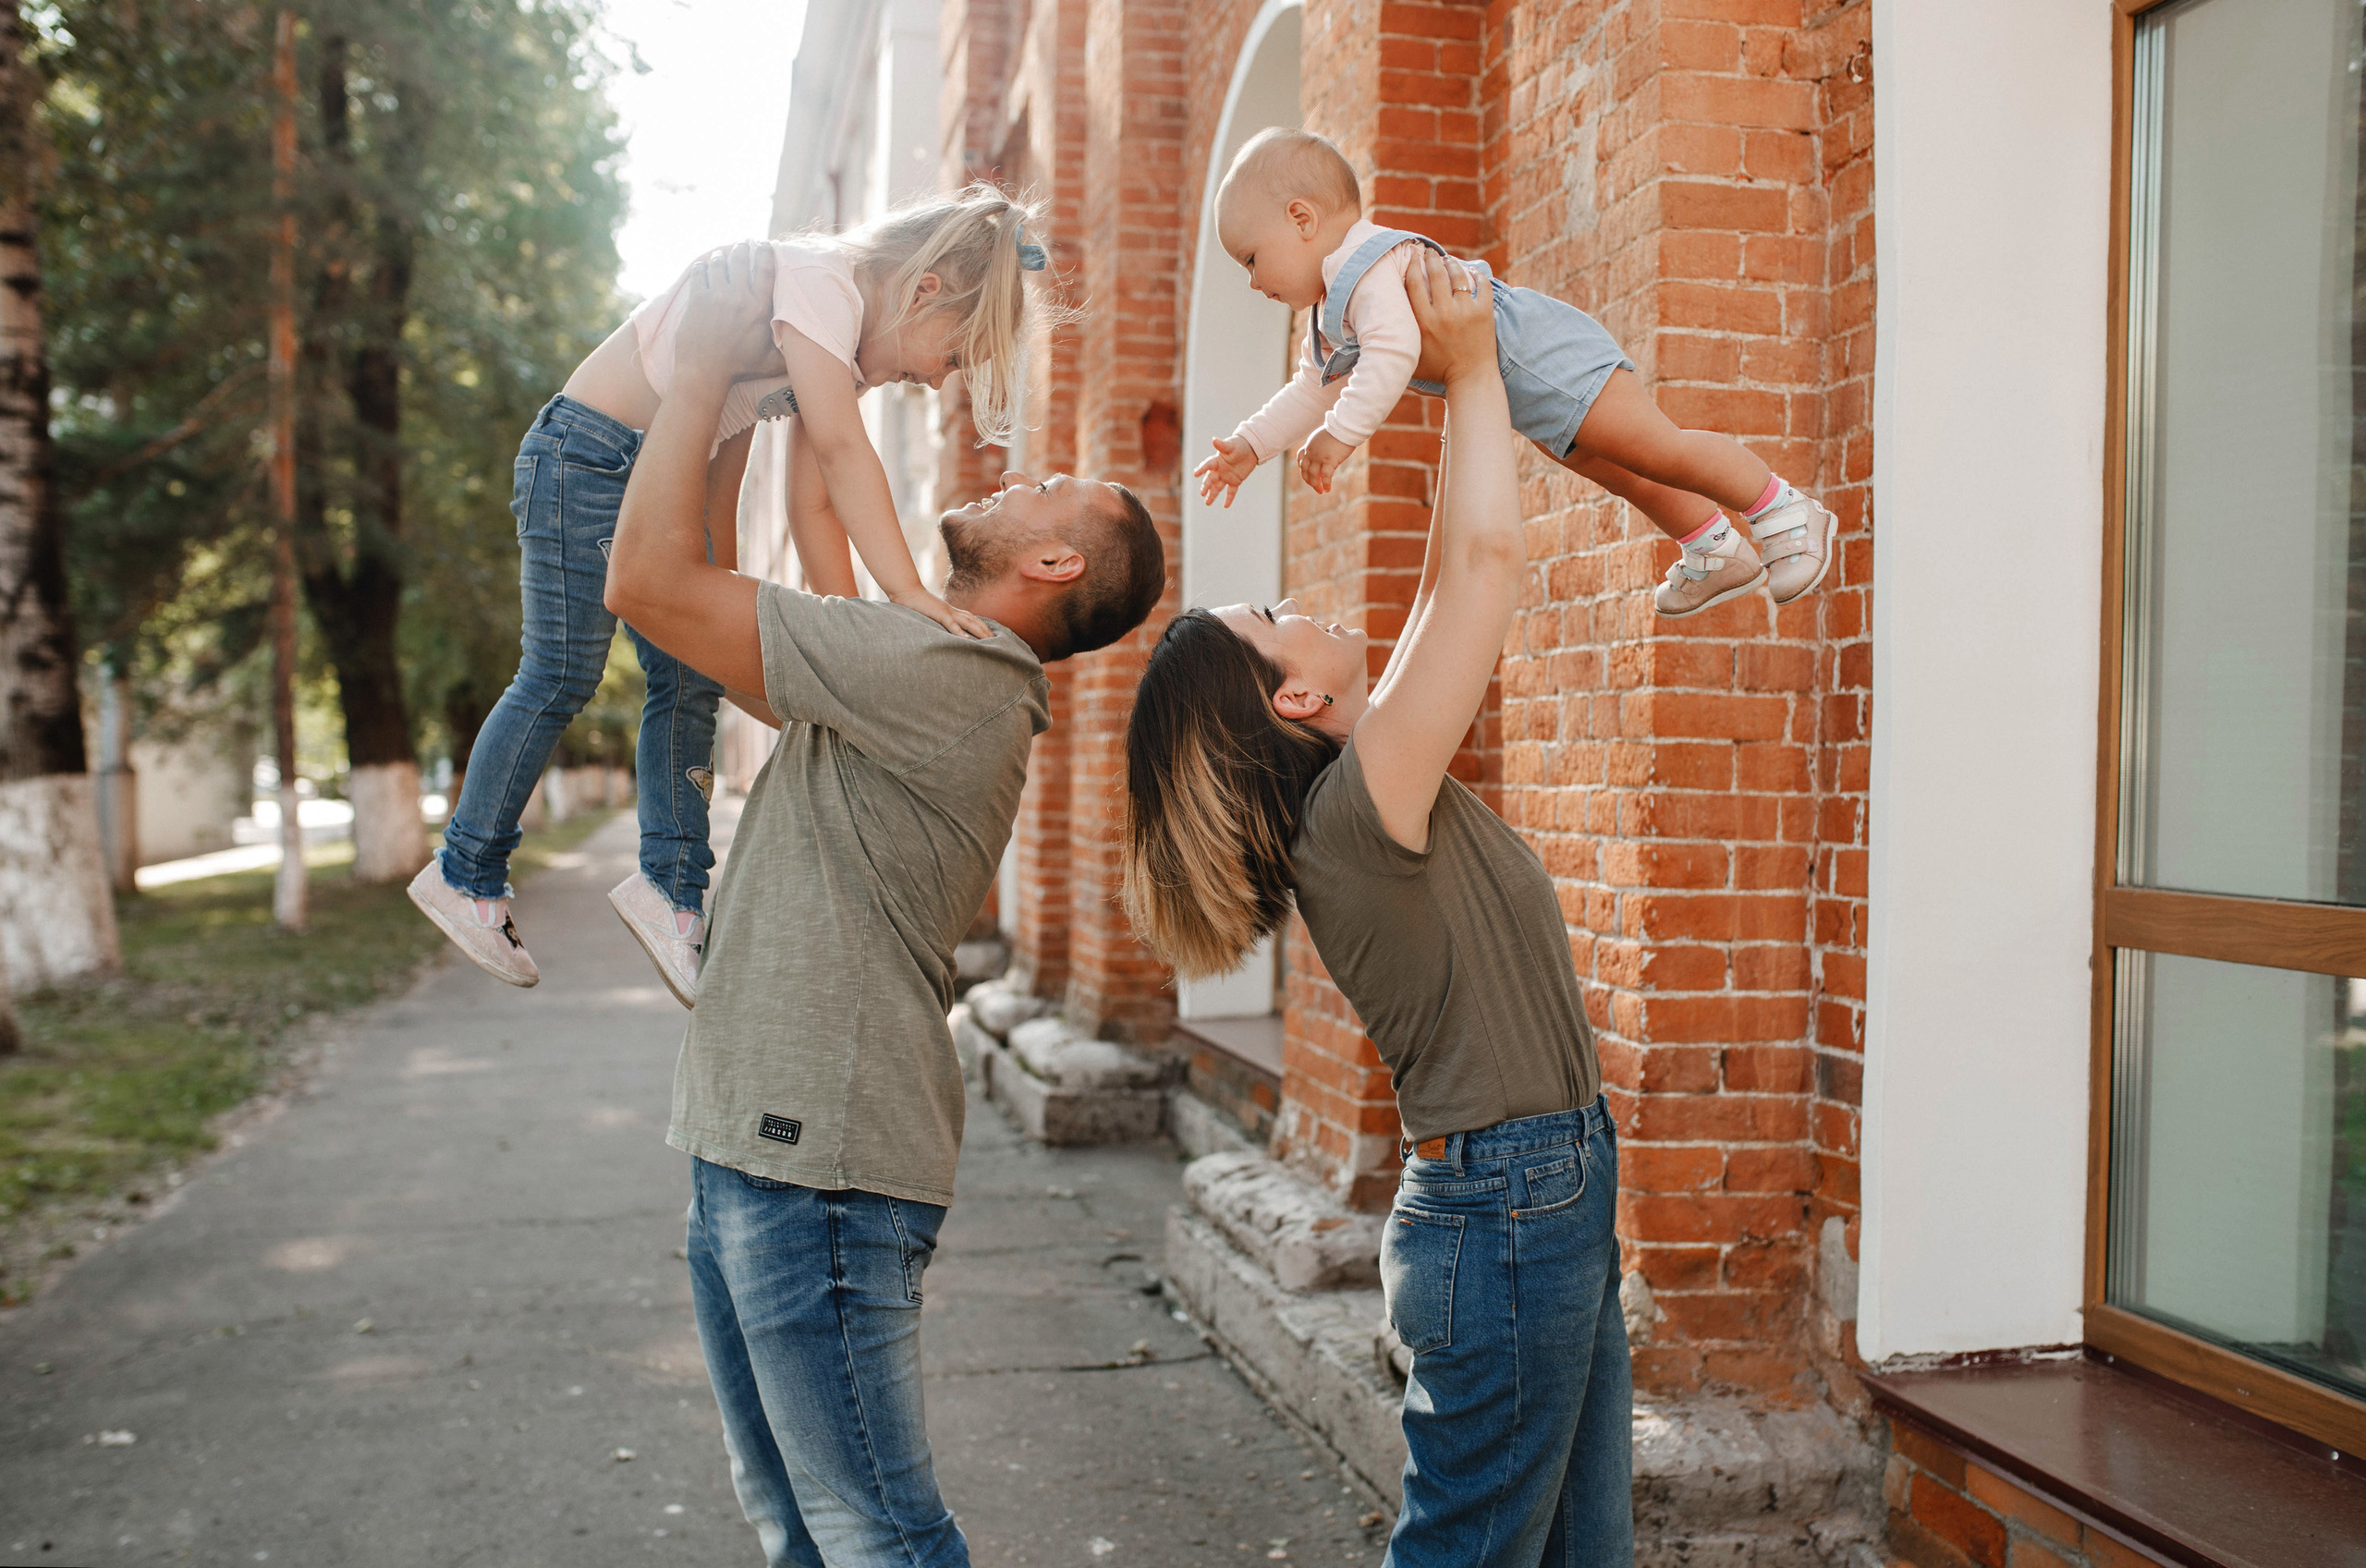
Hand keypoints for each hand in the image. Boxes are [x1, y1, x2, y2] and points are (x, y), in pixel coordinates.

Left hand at [675, 243, 783, 382]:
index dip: (766, 253)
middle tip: (743, 244)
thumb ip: (789, 356)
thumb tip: (810, 356)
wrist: (704, 372)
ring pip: (720, 263)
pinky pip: (700, 273)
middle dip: (742, 248)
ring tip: (723, 254)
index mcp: (759, 309)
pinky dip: (702, 266)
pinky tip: (704, 266)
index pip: (765, 270)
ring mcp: (716, 297)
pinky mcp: (697, 300)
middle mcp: (739, 298)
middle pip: (741, 259)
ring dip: (722, 256)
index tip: (765, 244)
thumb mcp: (770, 363)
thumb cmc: (739, 369)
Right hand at [889, 584, 995, 640]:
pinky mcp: (939, 614)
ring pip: (968, 622)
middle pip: (974, 620)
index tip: (990, 635)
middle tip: (997, 640)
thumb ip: (936, 620)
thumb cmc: (915, 604)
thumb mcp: (929, 613)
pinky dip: (960, 632)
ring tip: (989, 641)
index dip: (981, 626)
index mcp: (950, 611)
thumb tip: (940, 629)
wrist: (906, 591)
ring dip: (979, 632)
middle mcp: (952, 611)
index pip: (970, 618)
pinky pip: (952, 625)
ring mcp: (947, 612)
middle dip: (986, 630)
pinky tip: (967, 640)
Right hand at [1193, 435, 1258, 508]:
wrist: (1250, 449)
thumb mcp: (1231, 445)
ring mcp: (1226, 476)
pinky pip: (1231, 491)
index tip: (1195, 474)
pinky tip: (1225, 506)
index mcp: (1217, 460)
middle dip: (1206, 486)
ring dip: (1212, 495)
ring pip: (1218, 487)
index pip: (1208, 465)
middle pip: (1211, 479)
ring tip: (1207, 503)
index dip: (1202, 469)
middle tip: (1202, 493)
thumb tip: (1214, 439)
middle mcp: (1219, 470)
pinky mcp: (1235, 481)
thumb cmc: (1239, 445)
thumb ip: (1222, 445)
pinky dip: (1229, 498)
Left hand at [1296, 429, 1352, 493]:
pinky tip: (1327, 489)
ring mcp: (1319, 457)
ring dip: (1315, 485)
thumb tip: (1326, 449)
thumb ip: (1321, 444)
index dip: (1302, 468)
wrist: (1344, 427)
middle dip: (1308, 479)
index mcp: (1310, 445)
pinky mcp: (1329, 461)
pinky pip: (1325, 476)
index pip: (1301, 458)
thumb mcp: (1324, 436)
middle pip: (1305, 470)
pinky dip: (1325, 484)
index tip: (1306, 474)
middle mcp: (1312, 452)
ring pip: (1313, 475)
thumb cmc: (1339, 429)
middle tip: (1313, 486)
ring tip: (1320, 491)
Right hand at [1404, 250, 1495, 387]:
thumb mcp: (1412, 358)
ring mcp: (1465, 312)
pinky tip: (1471, 271)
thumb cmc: (1438, 372)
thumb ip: (1398, 342)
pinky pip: (1482, 285)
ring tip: (1447, 260)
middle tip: (1428, 252)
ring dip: (1452, 263)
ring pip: (1458, 275)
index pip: (1413, 284)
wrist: (1470, 379)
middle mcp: (1443, 314)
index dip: (1411, 266)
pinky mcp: (1483, 313)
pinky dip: (1477, 274)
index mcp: (1423, 322)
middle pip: (1435, 274)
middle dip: (1430, 258)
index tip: (1411, 256)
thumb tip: (1377, 333)